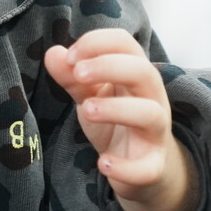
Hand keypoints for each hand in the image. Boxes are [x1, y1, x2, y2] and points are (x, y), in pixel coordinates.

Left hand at [42, 28, 197, 210]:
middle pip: (143, 71)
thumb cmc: (115, 121)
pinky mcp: (154, 166)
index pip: (126, 43)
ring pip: (149, 113)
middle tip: (78, 73)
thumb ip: (72, 77)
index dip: (97, 43)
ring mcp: (156, 132)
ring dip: (116, 109)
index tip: (71, 57)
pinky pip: (147, 167)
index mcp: (136, 74)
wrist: (142, 167)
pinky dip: (125, 167)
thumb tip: (54, 53)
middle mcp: (152, 98)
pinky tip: (102, 162)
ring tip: (86, 109)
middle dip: (108, 66)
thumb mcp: (91, 95)